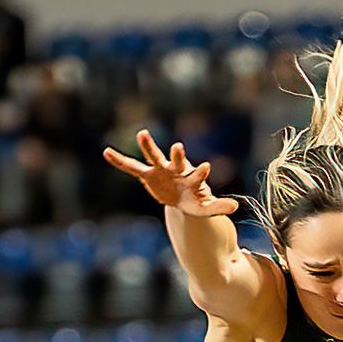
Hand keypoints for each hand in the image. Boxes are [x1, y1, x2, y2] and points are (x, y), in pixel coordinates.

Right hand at [101, 130, 239, 216]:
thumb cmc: (195, 200)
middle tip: (179, 146)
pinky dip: (120, 161)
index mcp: (192, 179)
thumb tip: (236, 206)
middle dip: (177, 155)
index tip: (207, 166)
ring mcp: (161, 171)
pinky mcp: (148, 175)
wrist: (181, 198)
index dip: (201, 172)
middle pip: (177, 161)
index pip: (197, 175)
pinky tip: (106, 152)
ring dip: (148, 146)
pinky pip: (131, 167)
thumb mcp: (206, 208)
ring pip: (154, 157)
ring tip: (141, 133)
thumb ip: (219, 206)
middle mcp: (177, 170)